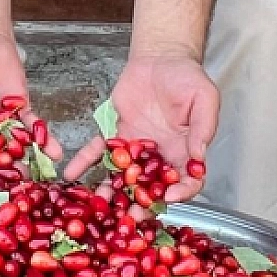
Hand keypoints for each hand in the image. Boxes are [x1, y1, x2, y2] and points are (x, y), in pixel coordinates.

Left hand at [65, 52, 217, 204]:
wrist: (160, 58)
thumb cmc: (187, 78)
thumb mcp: (204, 98)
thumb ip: (203, 127)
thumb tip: (199, 155)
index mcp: (183, 152)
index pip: (186, 181)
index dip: (181, 192)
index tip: (170, 197)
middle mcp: (158, 156)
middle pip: (150, 187)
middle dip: (139, 204)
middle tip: (129, 218)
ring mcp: (134, 148)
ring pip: (121, 176)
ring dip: (109, 192)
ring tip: (96, 205)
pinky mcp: (113, 134)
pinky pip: (97, 151)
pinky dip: (84, 162)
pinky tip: (72, 173)